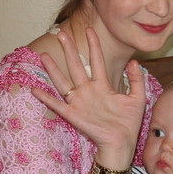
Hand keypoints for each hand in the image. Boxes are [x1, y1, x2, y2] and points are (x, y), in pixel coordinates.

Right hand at [32, 27, 145, 167]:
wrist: (122, 144)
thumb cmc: (129, 123)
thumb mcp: (137, 98)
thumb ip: (137, 80)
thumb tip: (135, 61)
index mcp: (103, 86)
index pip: (97, 61)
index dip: (93, 45)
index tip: (89, 29)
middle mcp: (89, 91)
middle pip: (76, 66)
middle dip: (69, 50)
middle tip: (61, 33)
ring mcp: (80, 103)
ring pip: (64, 82)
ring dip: (53, 69)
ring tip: (44, 55)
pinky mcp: (74, 116)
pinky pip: (58, 105)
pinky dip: (46, 98)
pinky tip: (35, 89)